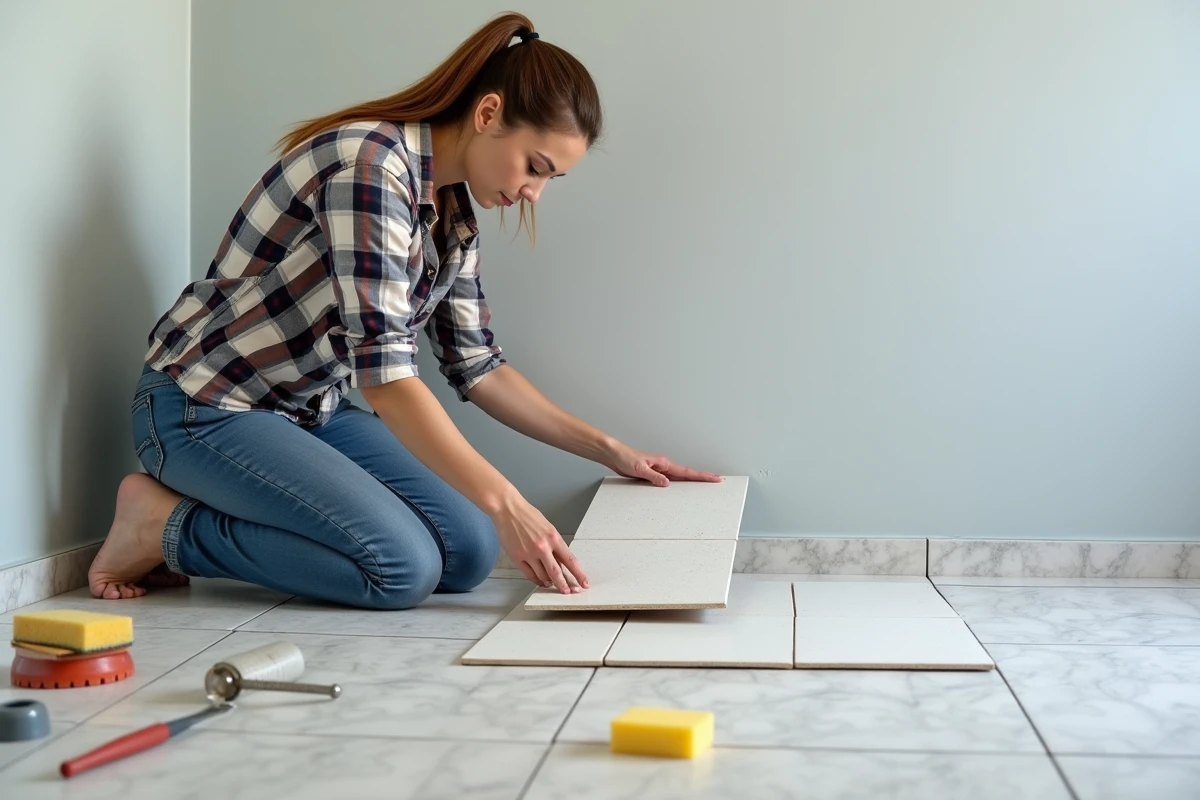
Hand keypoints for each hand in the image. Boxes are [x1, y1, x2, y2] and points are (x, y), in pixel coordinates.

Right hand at [490, 494, 588, 593]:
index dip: (579, 574)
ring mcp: (529, 554)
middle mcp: (542, 547)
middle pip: (557, 572)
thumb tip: (561, 562)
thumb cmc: (527, 515)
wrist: (508, 510)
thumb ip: (555, 545)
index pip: (570, 560)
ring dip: (549, 583)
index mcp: (553, 537)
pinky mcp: (517, 558)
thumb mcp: (548, 527)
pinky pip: (530, 575)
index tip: (584, 583)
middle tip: (569, 592)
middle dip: (565, 585)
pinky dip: (537, 580)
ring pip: (543, 576)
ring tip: (553, 584)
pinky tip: (541, 581)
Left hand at [603, 443, 721, 486]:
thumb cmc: (625, 458)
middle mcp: (664, 466)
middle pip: (688, 474)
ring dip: (692, 481)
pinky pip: (669, 480)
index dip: (702, 476)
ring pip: (680, 478)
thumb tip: (667, 483)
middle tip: (717, 481)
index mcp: (664, 463)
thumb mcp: (639, 469)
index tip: (715, 477)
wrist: (615, 455)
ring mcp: (660, 471)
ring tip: (705, 484)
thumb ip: (654, 477)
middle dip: (703, 478)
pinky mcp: (653, 475)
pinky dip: (678, 484)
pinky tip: (681, 489)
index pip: (687, 471)